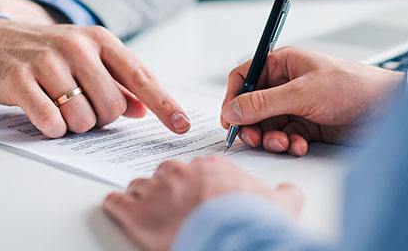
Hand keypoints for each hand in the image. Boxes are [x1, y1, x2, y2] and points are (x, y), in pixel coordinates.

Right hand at [0, 19, 191, 137]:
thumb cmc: (48, 52)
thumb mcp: (87, 58)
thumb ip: (117, 83)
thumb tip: (142, 109)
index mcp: (100, 41)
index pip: (141, 77)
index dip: (164, 105)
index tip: (182, 126)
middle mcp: (78, 46)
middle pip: (112, 107)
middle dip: (100, 119)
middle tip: (81, 107)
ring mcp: (48, 61)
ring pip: (82, 118)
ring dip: (74, 124)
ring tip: (59, 106)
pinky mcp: (20, 78)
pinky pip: (50, 120)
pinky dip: (53, 128)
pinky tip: (46, 116)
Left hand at [103, 156, 302, 250]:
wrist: (230, 240)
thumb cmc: (250, 221)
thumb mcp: (281, 204)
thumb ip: (284, 193)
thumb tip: (290, 191)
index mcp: (211, 167)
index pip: (196, 168)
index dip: (195, 183)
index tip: (196, 195)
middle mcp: (180, 173)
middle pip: (167, 174)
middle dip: (168, 188)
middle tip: (174, 206)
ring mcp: (156, 190)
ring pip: (141, 185)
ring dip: (143, 196)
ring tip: (148, 210)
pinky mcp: (136, 213)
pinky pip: (117, 201)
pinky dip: (117, 206)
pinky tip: (119, 209)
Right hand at [221, 46, 403, 155]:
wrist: (388, 109)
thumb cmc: (353, 86)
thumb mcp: (303, 93)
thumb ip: (264, 103)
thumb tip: (233, 110)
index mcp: (283, 63)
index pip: (244, 77)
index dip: (233, 98)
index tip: (230, 118)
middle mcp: (286, 84)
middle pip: (252, 106)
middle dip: (252, 125)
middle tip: (254, 139)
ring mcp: (296, 105)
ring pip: (267, 125)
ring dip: (271, 138)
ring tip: (283, 143)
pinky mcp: (307, 124)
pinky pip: (285, 136)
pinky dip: (289, 143)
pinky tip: (300, 145)